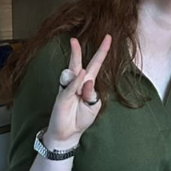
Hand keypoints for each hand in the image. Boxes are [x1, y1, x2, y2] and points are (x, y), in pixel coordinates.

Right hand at [44, 35, 111, 149]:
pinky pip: (71, 85)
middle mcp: (78, 83)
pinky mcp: (62, 96)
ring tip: (81, 97)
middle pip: (78, 63)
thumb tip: (87, 80)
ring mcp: (69, 88)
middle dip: (76, 51)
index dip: (102, 51)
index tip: (108, 37)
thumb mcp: (94, 106)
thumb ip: (93, 94)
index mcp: (88, 84)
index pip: (95, 64)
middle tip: (73, 39)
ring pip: (74, 74)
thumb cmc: (81, 118)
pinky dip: (76, 81)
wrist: (69, 132)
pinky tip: (80, 77)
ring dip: (81, 81)